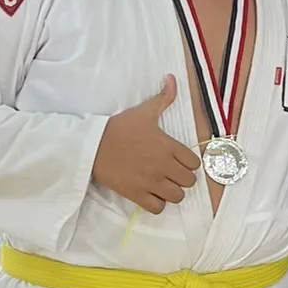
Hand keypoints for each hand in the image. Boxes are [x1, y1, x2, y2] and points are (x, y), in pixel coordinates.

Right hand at [92, 77, 200, 213]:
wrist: (93, 144)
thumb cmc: (119, 127)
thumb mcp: (144, 111)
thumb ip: (163, 98)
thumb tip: (173, 78)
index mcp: (168, 146)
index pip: (194, 163)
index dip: (188, 163)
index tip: (179, 161)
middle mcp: (163, 165)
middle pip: (189, 182)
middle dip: (182, 178)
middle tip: (171, 173)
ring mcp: (151, 181)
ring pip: (177, 197)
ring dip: (172, 192)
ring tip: (162, 185)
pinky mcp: (136, 194)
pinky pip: (158, 208)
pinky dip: (157, 204)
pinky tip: (151, 194)